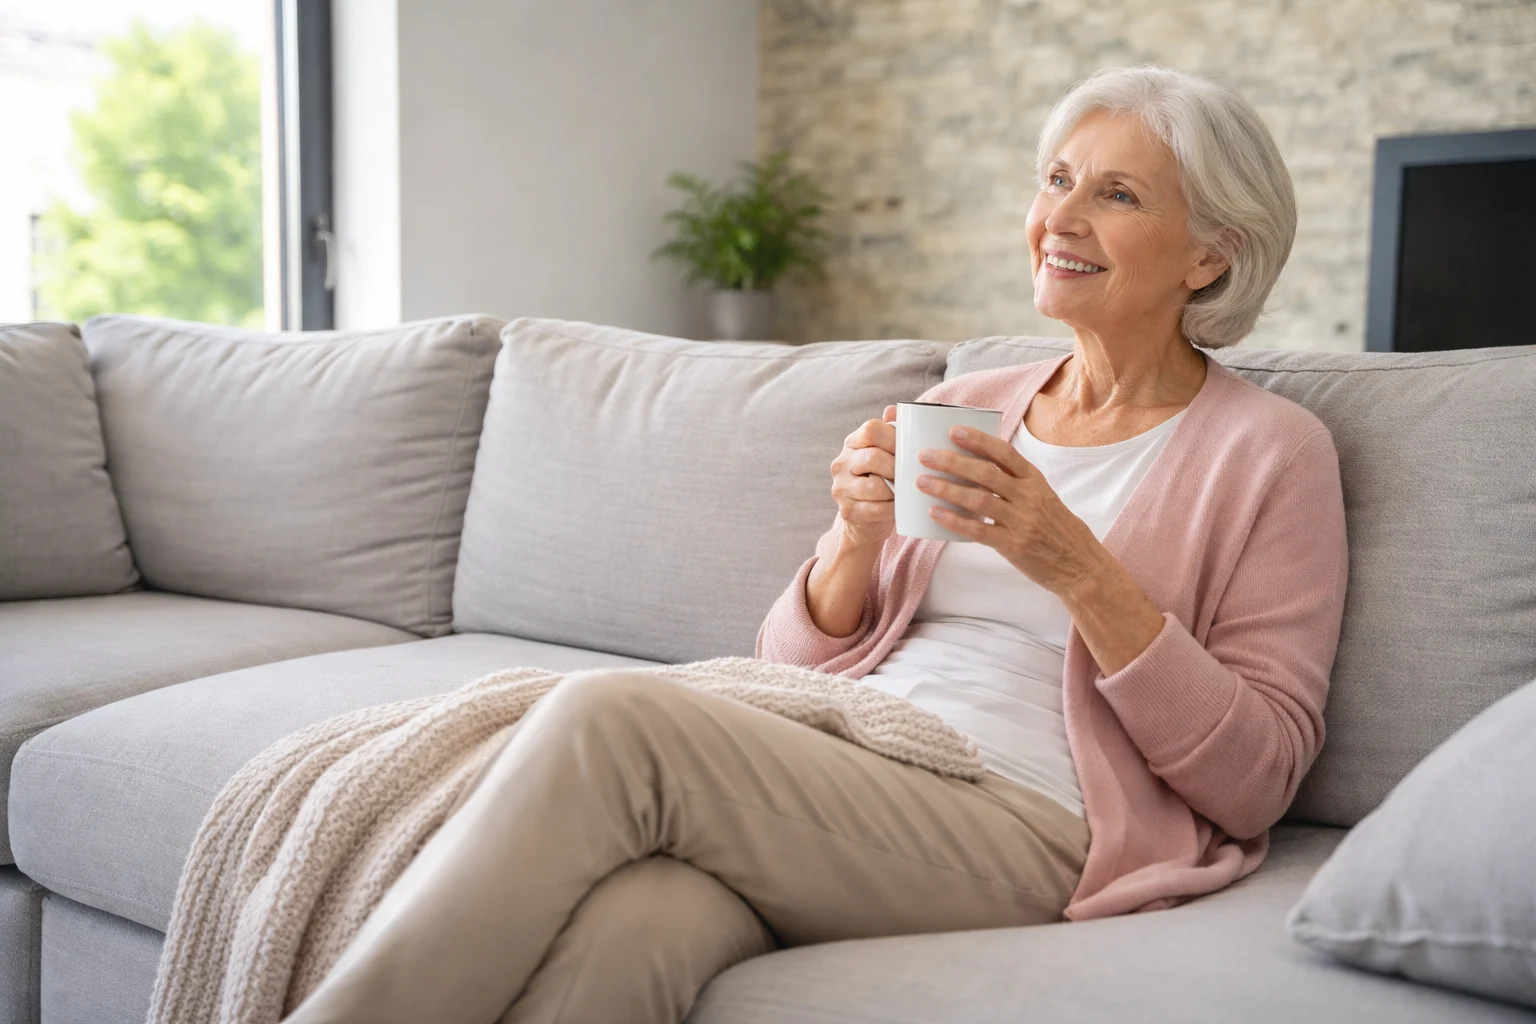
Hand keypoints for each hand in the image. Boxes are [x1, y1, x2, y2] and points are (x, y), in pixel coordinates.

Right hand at [829, 405, 897, 547]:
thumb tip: (894, 410)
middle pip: (873, 457)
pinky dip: (892, 508)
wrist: (865, 520)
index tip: (910, 448)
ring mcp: (841, 487)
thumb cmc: (883, 480)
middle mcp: (841, 463)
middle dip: (897, 467)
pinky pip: (875, 508)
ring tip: (905, 490)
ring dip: (895, 490)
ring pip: (875, 486)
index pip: (871, 429)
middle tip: (911, 473)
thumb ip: (892, 432)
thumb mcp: (887, 454)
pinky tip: (899, 506)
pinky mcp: (847, 510)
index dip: (894, 437)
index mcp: (852, 443)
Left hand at [916, 425, 1108, 595]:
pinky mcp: (1014, 546)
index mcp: (1035, 480)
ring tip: (922, 482)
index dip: (979, 440)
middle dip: (952, 462)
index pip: (1005, 453)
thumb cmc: (1055, 527)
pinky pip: (978, 531)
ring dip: (947, 489)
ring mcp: (1022, 522)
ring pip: (978, 500)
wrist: (1080, 564)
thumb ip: (1015, 482)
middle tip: (925, 456)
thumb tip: (975, 464)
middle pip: (986, 474)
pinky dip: (954, 521)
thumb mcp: (1042, 497)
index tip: (954, 431)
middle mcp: (1029, 498)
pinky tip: (935, 514)